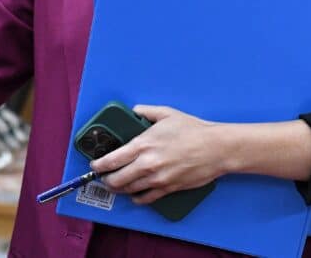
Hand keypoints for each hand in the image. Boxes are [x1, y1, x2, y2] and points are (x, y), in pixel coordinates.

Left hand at [91, 105, 230, 204]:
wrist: (216, 148)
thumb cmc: (192, 130)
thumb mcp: (166, 113)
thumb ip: (145, 112)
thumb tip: (134, 111)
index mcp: (143, 144)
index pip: (111, 160)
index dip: (98, 165)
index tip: (94, 166)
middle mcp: (147, 164)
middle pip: (116, 180)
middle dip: (105, 180)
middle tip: (103, 177)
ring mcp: (157, 179)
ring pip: (128, 190)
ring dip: (119, 189)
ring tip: (116, 185)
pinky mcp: (168, 189)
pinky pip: (145, 199)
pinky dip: (137, 198)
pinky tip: (134, 194)